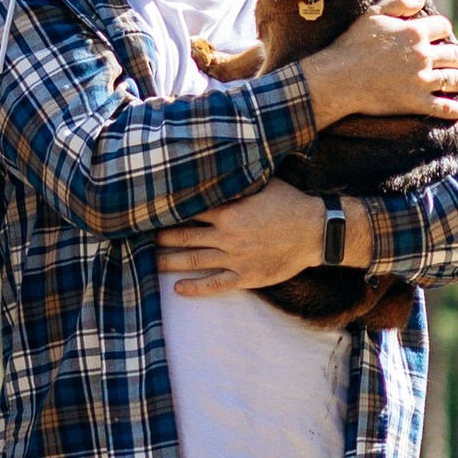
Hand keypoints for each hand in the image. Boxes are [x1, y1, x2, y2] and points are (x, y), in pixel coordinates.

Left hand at [158, 180, 338, 297]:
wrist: (314, 231)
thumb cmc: (289, 203)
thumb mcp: (263, 184)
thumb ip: (237, 182)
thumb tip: (216, 169)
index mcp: (229, 211)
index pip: (191, 211)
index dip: (171, 211)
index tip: (152, 210)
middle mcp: (227, 235)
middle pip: (186, 236)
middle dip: (162, 237)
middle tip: (142, 237)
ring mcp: (235, 258)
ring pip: (195, 260)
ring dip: (170, 261)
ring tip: (150, 261)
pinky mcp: (245, 276)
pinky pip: (215, 284)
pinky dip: (195, 288)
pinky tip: (178, 289)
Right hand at [299, 0, 457, 130]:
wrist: (339, 78)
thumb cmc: (352, 45)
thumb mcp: (372, 14)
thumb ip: (398, 2)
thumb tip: (420, 0)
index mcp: (414, 31)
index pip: (443, 27)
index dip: (445, 30)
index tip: (444, 36)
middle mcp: (423, 55)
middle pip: (456, 54)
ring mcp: (421, 80)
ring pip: (455, 80)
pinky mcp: (416, 102)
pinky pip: (445, 107)